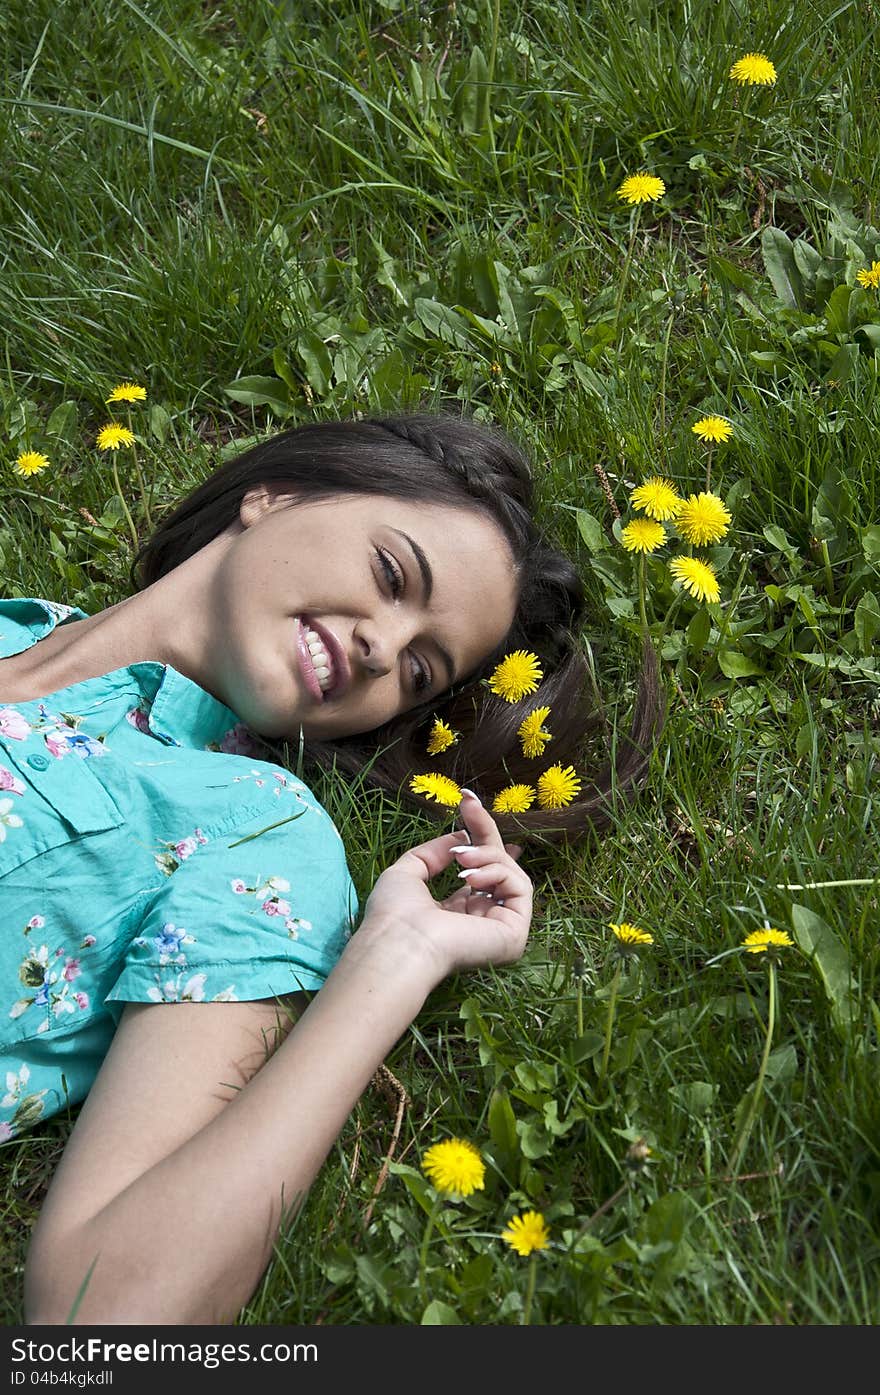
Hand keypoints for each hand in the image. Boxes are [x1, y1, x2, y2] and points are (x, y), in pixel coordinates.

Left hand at [360, 791, 532, 980]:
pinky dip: (498, 872)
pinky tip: (471, 876)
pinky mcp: (515, 933)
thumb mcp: (407, 872)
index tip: (468, 802)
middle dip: (485, 831)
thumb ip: (432, 853)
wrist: (400, 944)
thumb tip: (461, 835)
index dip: (478, 837)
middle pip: (498, 867)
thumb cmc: (394, 915)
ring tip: (460, 857)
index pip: (479, 872)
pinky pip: (519, 887)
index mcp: (456, 913)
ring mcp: (500, 928)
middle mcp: (481, 920)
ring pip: (510, 874)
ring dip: (487, 854)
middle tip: (469, 804)